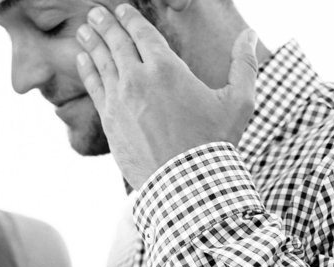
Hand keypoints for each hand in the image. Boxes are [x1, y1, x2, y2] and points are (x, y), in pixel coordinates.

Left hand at [75, 4, 257, 188]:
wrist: (186, 183)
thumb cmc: (214, 143)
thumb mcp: (239, 102)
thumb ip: (244, 64)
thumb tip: (251, 34)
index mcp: (167, 68)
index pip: (142, 33)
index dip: (129, 18)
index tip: (121, 10)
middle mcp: (138, 78)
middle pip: (116, 43)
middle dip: (104, 25)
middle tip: (94, 14)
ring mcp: (120, 100)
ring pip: (101, 63)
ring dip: (92, 43)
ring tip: (83, 31)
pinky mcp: (109, 121)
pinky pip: (94, 88)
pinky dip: (87, 71)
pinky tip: (82, 61)